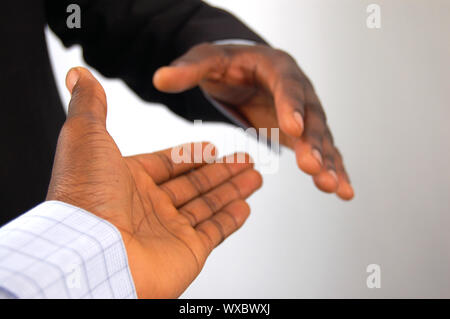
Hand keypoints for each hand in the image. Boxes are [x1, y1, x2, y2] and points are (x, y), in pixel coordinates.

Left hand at [47, 67, 262, 297]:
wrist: (91, 254)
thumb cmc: (85, 196)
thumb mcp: (86, 135)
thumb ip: (90, 105)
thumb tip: (79, 76)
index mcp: (127, 180)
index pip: (167, 164)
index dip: (190, 155)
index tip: (211, 147)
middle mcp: (147, 206)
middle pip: (193, 183)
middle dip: (221, 169)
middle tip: (244, 159)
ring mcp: (168, 231)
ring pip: (208, 204)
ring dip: (233, 189)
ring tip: (254, 177)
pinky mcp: (186, 252)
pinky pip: (214, 232)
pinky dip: (231, 219)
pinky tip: (245, 206)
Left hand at [153, 43, 353, 199]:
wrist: (245, 69)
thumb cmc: (228, 65)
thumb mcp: (207, 60)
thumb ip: (188, 69)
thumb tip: (160, 78)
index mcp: (276, 68)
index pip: (286, 85)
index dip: (290, 105)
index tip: (292, 127)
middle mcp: (298, 90)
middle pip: (311, 116)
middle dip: (313, 143)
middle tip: (313, 167)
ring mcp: (305, 112)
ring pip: (322, 138)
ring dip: (329, 163)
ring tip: (335, 188)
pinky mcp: (304, 131)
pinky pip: (323, 150)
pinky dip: (333, 169)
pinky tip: (342, 189)